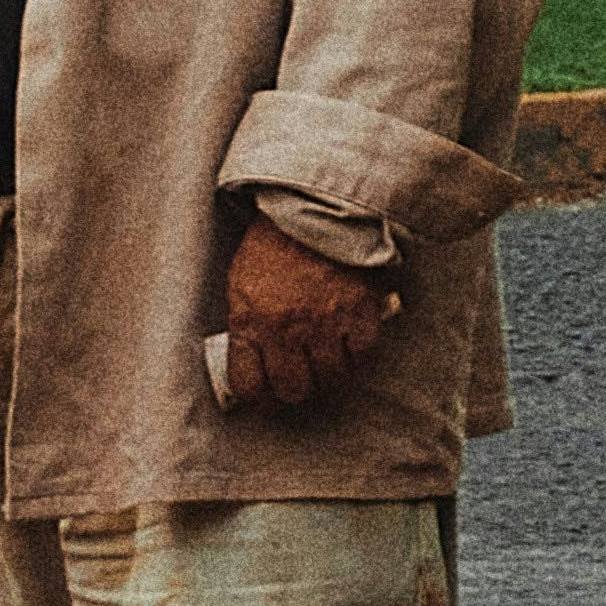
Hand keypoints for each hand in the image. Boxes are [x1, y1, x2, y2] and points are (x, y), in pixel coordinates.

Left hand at [210, 210, 402, 411]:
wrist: (314, 205)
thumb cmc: (273, 242)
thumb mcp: (242, 282)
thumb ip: (247, 323)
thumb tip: (254, 360)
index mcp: (249, 320)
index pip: (249, 384)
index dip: (260, 399)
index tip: (268, 399)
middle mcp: (285, 329)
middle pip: (294, 389)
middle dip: (298, 392)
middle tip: (304, 384)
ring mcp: (325, 322)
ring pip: (332, 380)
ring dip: (331, 379)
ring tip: (330, 369)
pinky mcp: (360, 312)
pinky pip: (363, 356)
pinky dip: (359, 357)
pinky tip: (352, 347)